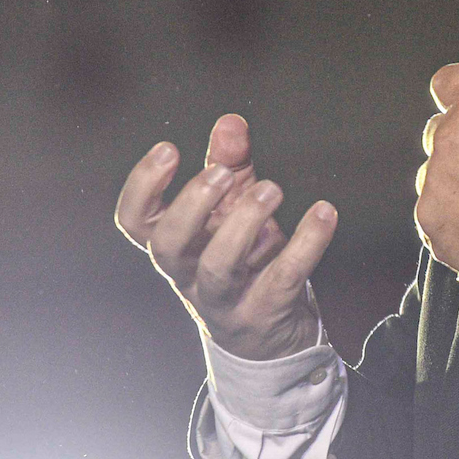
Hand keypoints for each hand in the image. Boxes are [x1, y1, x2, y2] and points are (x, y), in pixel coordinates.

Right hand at [116, 113, 338, 360]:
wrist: (270, 336)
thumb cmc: (244, 259)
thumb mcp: (234, 209)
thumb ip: (230, 164)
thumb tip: (231, 123)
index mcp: (175, 246)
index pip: (134, 221)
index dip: (142, 187)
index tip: (169, 150)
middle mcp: (190, 275)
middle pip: (167, 245)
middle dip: (192, 205)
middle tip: (223, 173)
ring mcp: (225, 300)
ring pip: (218, 267)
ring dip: (243, 223)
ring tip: (271, 188)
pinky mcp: (265, 313)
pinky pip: (283, 279)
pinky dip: (305, 245)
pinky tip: (323, 213)